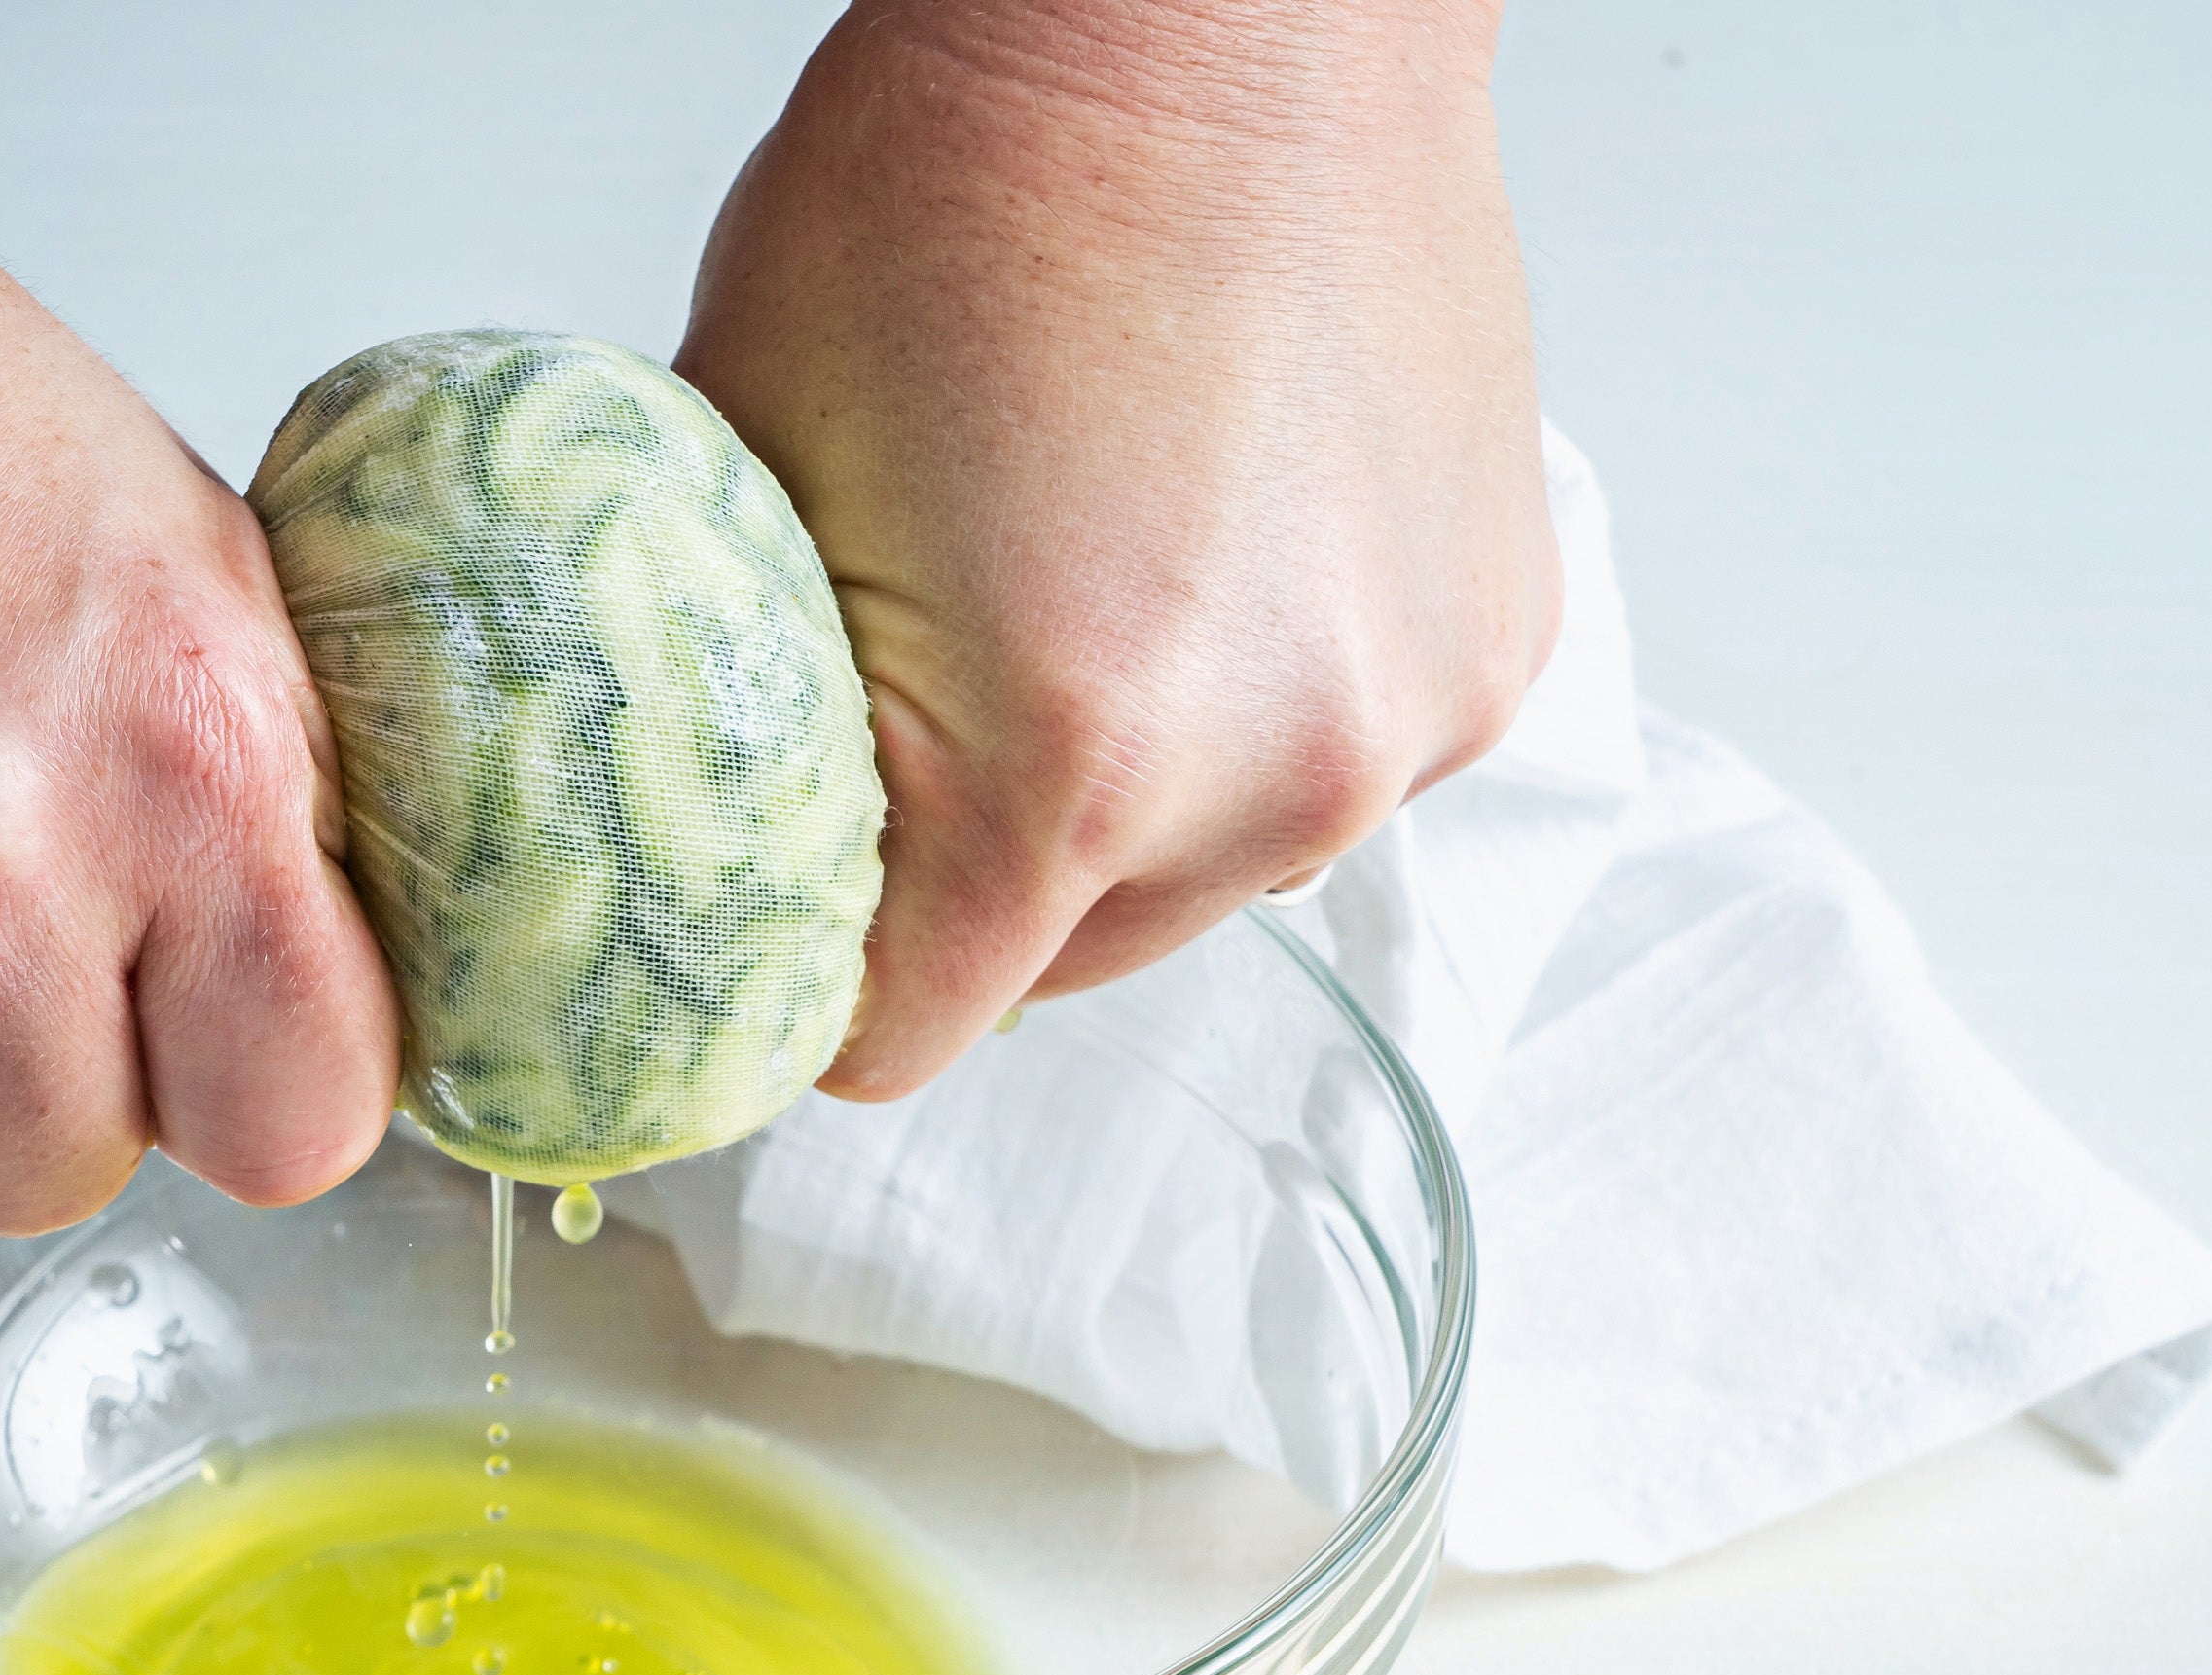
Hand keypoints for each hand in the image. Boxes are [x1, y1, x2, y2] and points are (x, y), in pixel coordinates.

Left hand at [676, 0, 1561, 1098]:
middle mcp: (1271, 778)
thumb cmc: (971, 188)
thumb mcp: (749, 483)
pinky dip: (1253, 712)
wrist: (1216, 8)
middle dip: (968, 878)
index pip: (892, 1034)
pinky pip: (1323, 774)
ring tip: (1082, 592)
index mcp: (1063, 764)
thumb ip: (739, 727)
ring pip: (1201, 886)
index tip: (788, 885)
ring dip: (1126, 804)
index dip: (809, 969)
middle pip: (1055, 977)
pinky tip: (1205, 554)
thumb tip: (718, 861)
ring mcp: (1405, 726)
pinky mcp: (1493, 662)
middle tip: (926, 686)